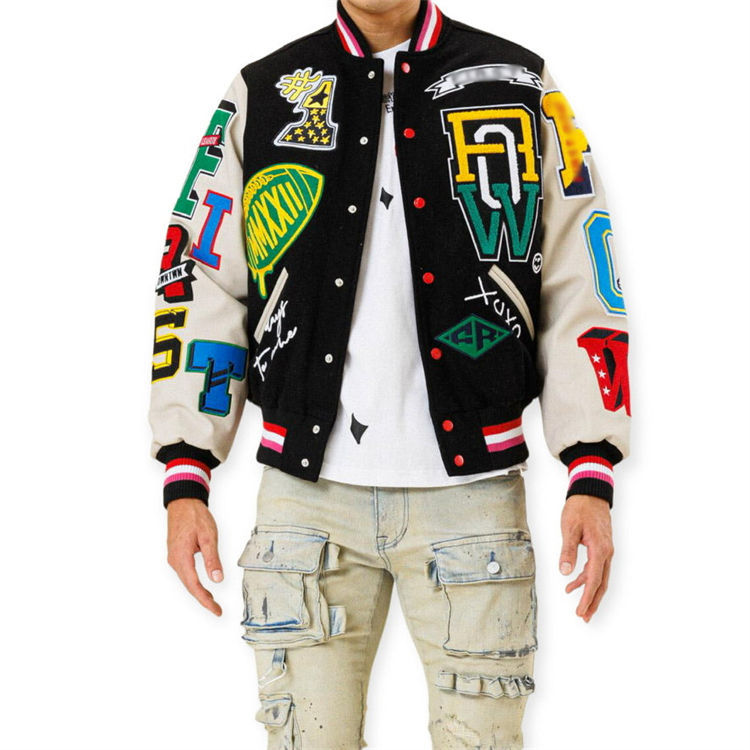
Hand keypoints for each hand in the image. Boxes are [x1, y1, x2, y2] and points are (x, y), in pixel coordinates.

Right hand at [166, 497, 223, 615]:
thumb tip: (217, 579)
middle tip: (217, 610)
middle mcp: (174, 560)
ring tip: (212, 601)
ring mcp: (173, 558)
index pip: (194, 586)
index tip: (216, 610)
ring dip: (198, 592)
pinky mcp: (176, 554)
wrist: (183, 502)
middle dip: (203, 599)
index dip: (205, 600)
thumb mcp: (208, 536)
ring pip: (186, 580)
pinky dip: (194, 582)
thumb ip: (212, 559)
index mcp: (181, 557)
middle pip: (189, 586)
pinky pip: (185, 573)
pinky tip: (203, 585)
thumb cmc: (195, 516)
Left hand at [558, 494, 613, 622]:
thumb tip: (565, 572)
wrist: (591, 493)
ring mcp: (606, 551)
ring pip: (600, 577)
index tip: (580, 612)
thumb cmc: (579, 509)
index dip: (587, 598)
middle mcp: (607, 553)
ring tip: (578, 606)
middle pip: (601, 584)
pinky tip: (572, 583)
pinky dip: (586, 578)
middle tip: (584, 617)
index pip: (594, 580)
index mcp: (600, 550)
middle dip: (593, 602)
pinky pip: (596, 568)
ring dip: (589, 592)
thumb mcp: (569, 528)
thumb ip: (568, 550)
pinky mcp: (601, 547)